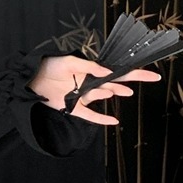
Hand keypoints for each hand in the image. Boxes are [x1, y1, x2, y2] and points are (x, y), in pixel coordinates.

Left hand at [27, 54, 162, 124]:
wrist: (31, 77)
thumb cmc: (50, 65)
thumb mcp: (70, 61)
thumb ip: (90, 67)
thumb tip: (108, 72)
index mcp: (90, 71)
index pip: (115, 72)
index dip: (133, 73)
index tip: (150, 73)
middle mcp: (89, 83)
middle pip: (114, 84)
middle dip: (130, 82)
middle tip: (151, 78)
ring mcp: (82, 96)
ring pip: (102, 95)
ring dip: (112, 92)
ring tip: (124, 91)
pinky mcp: (73, 107)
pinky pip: (90, 115)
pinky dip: (101, 119)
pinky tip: (113, 121)